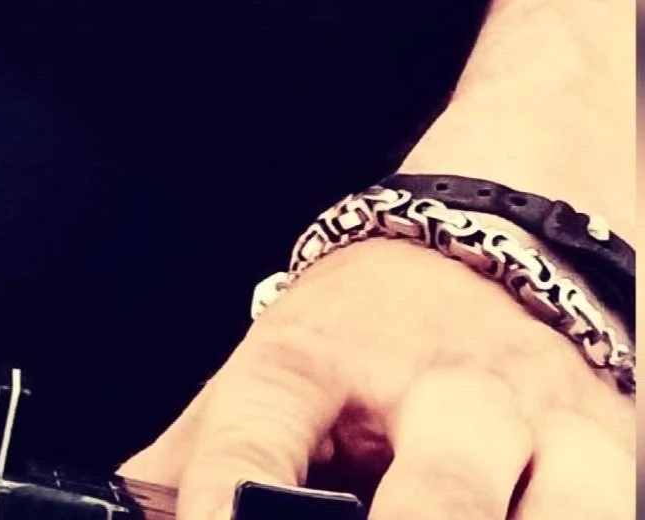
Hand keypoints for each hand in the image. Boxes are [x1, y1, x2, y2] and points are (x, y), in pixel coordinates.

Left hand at [121, 238, 631, 518]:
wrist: (498, 230)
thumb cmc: (369, 321)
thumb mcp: (276, 360)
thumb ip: (202, 444)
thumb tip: (126, 504)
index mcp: (321, 357)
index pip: (255, 442)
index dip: (226, 510)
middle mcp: (440, 388)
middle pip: (436, 500)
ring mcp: (537, 421)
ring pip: (559, 513)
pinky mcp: (613, 445)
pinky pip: (613, 511)